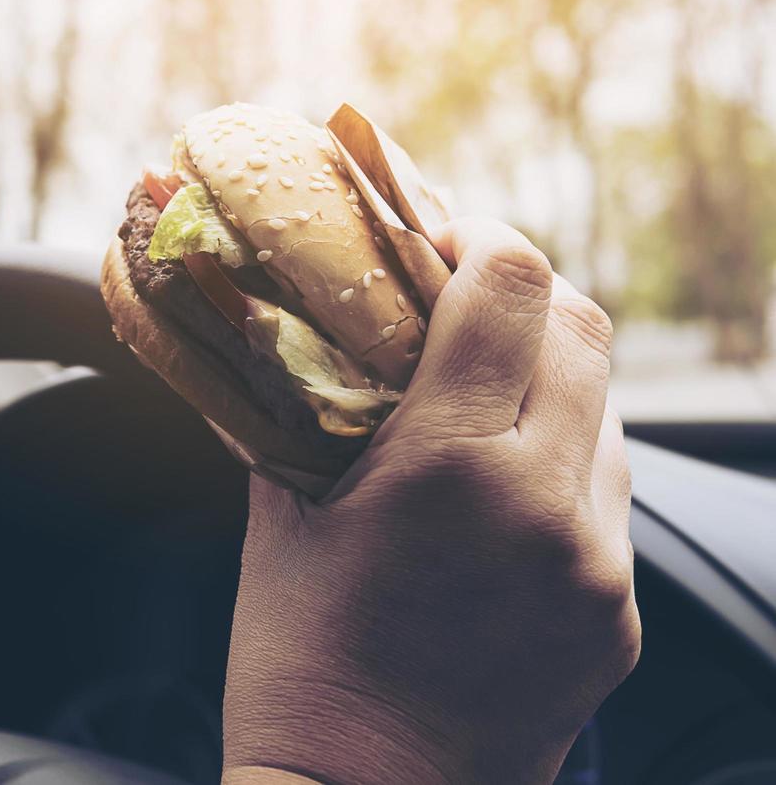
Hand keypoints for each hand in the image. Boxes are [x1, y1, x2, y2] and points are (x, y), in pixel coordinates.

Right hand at [222, 218, 639, 784]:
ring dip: (551, 382)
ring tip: (480, 405)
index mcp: (449, 464)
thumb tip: (295, 333)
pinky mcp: (618, 617)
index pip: (513, 285)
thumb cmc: (296, 664)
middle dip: (525, 293)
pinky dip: (562, 466)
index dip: (481, 238)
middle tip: (465, 303)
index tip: (444, 240)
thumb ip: (305, 413)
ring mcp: (598, 566)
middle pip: (583, 329)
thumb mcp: (282, 519)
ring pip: (607, 414)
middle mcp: (546, 503)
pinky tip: (500, 496)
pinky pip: (607, 499)